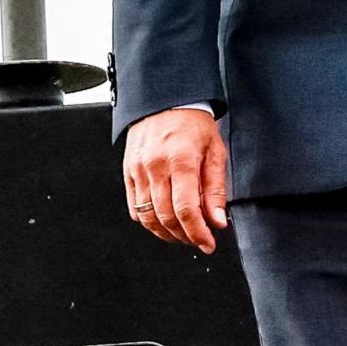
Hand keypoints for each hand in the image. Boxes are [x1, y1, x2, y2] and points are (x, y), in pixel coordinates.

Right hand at [123, 108, 230, 253]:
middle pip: (166, 217)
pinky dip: (149, 221)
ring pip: (148, 216)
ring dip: (166, 233)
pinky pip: (134, 207)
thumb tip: (218, 221)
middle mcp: (155, 166)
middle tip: (198, 240)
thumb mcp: (215, 152)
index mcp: (180, 161)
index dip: (198, 233)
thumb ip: (216, 190)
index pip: (186, 209)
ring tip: (183, 234)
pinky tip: (164, 223)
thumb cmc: (193, 124)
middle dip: (185, 236)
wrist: (165, 101)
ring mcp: (138, 170)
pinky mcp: (128, 172)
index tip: (208, 244)